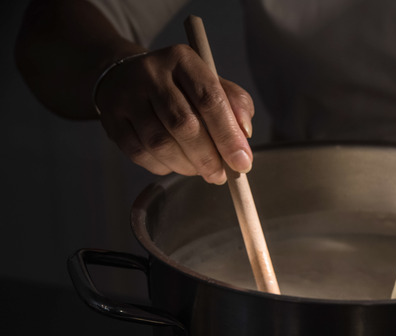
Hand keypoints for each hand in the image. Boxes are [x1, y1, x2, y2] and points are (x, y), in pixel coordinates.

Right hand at [93, 45, 254, 183]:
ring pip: (160, 143)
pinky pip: (140, 154)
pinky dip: (164, 166)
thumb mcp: (210, 82)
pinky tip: (177, 164)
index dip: (228, 135)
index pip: (209, 99)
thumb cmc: (179, 86)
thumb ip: (235, 104)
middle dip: (208, 157)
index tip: (242, 162)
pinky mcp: (111, 120)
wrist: (125, 77)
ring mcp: (127, 97)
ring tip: (201, 170)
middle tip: (221, 175)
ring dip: (187, 165)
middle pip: (184, 124)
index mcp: (183, 60)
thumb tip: (244, 134)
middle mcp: (151, 74)